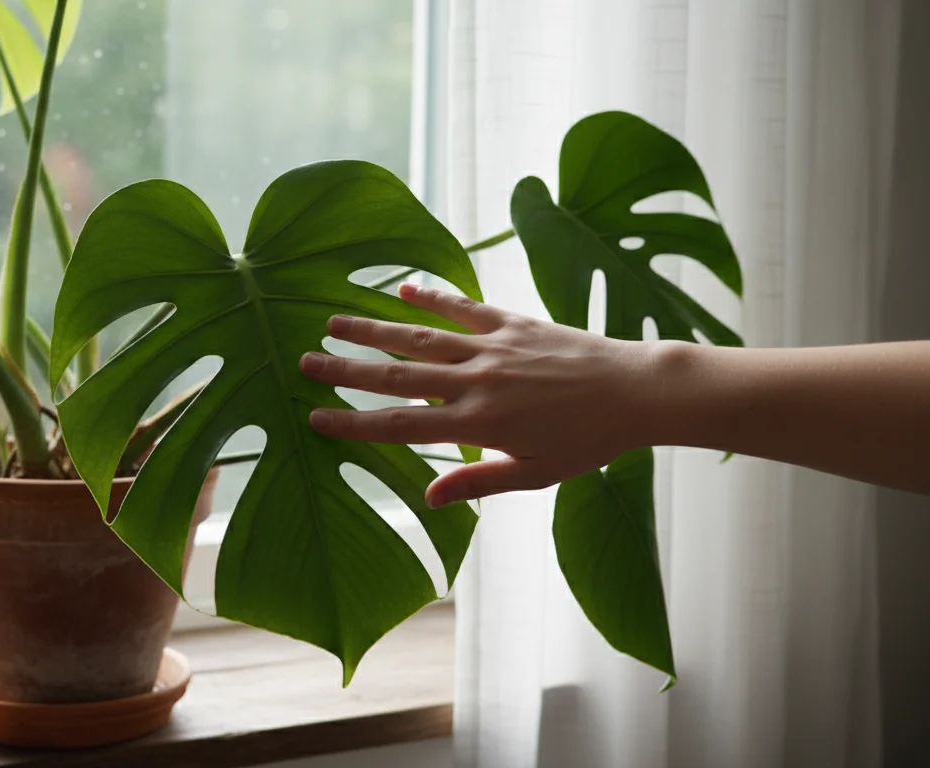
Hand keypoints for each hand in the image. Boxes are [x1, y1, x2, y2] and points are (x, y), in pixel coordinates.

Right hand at [300, 283, 660, 506]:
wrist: (636, 391)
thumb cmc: (588, 441)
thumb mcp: (536, 474)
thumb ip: (478, 479)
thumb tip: (427, 498)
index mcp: (479, 424)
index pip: (401, 426)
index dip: (354, 423)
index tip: (316, 418)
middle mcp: (477, 382)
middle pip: (397, 376)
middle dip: (346, 370)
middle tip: (304, 362)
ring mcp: (492, 348)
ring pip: (419, 337)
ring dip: (373, 329)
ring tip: (333, 321)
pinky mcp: (512, 323)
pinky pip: (463, 307)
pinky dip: (432, 296)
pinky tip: (403, 287)